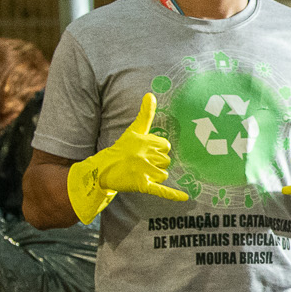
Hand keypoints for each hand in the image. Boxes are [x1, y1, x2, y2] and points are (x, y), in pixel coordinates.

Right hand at [65, 93, 188, 221]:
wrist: (104, 169)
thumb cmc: (122, 148)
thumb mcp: (134, 129)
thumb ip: (146, 113)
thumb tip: (151, 94)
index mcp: (146, 141)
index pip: (166, 146)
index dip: (158, 150)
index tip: (146, 151)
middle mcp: (145, 155)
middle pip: (166, 161)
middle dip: (157, 163)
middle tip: (141, 163)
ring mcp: (143, 170)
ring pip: (164, 174)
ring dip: (155, 175)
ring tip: (141, 172)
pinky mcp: (142, 185)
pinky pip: (161, 189)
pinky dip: (173, 194)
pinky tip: (186, 197)